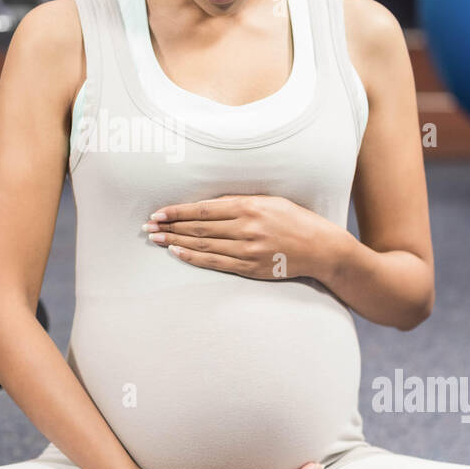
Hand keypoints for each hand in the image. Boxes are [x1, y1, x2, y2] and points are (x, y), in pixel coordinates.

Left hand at [142, 194, 337, 280]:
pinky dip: (194, 258)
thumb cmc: (294, 219)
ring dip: (176, 242)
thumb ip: (239, 202)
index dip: (177, 211)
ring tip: (156, 239)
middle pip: (199, 228)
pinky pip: (216, 262)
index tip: (158, 212)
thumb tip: (206, 205)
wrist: (321, 248)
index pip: (203, 209)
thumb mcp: (269, 201)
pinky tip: (177, 253)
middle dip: (170, 226)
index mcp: (250, 206)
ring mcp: (248, 250)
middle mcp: (247, 228)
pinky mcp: (250, 267)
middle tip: (148, 227)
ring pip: (204, 245)